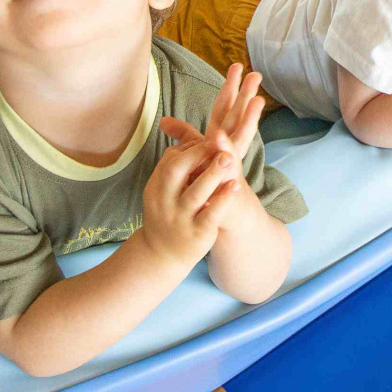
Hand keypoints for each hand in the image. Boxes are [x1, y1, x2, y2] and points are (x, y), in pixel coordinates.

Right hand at [141, 141, 238, 264]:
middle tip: (218, 141)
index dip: (190, 148)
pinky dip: (224, 198)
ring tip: (229, 158)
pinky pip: (212, 213)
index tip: (208, 142)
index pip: (170, 160)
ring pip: (196, 193)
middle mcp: (164, 202)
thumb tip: (185, 136)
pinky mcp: (198, 232)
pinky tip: (236, 185)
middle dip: (197, 154)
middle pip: (176, 171)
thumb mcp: (164, 192)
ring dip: (213, 173)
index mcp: (156, 188)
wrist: (162, 256)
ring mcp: (180, 218)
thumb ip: (174, 167)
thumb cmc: (168, 215)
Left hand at [160, 62, 262, 174]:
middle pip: (238, 116)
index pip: (226, 107)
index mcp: (221, 136)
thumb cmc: (207, 179)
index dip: (230, 87)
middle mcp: (230, 145)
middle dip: (247, 95)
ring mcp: (232, 161)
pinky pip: (228, 162)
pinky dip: (225, 149)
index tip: (237, 66)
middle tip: (256, 75)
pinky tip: (221, 137)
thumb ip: (184, 135)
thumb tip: (163, 121)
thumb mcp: (195, 153)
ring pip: (242, 136)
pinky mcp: (228, 178)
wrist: (223, 210)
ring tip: (258, 100)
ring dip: (250, 118)